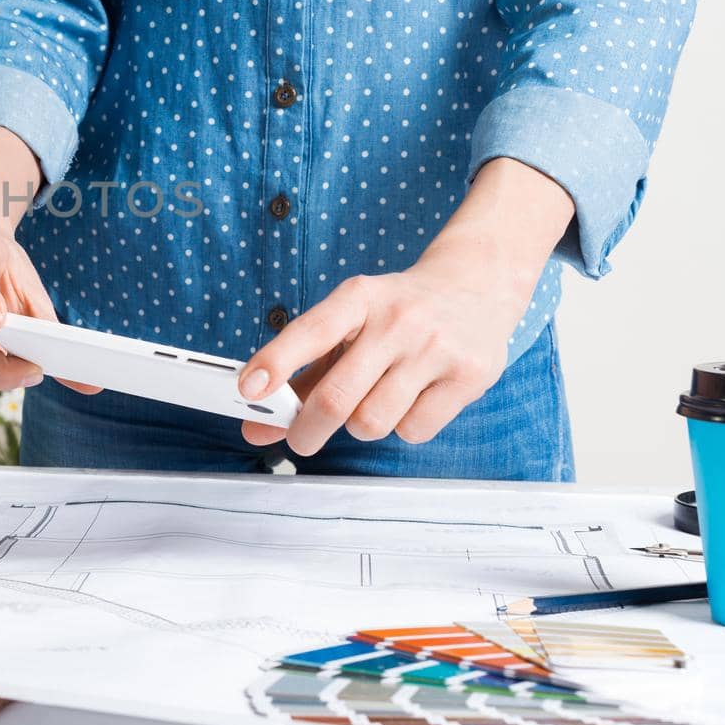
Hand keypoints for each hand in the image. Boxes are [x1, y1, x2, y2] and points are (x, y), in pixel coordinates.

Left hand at [239, 159, 573, 453]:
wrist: (476, 285)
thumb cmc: (395, 313)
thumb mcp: (348, 324)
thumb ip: (301, 375)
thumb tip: (255, 426)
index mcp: (358, 297)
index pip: (310, 332)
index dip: (275, 363)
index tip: (247, 390)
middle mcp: (398, 319)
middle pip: (337, 396)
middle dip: (307, 429)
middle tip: (301, 439)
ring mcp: (436, 347)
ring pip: (373, 421)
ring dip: (360, 426)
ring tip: (371, 403)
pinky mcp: (470, 376)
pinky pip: (414, 431)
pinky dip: (402, 428)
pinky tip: (411, 401)